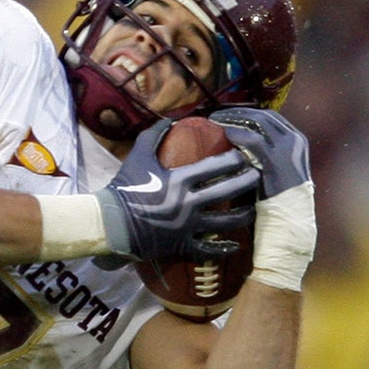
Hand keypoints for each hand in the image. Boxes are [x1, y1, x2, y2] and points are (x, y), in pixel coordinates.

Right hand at [95, 119, 259, 261]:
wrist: (110, 224)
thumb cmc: (124, 188)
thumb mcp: (138, 156)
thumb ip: (155, 135)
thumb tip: (171, 119)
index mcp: (179, 180)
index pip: (216, 166)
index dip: (235, 159)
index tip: (244, 155)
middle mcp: (188, 203)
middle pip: (228, 191)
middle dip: (247, 181)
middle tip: (259, 175)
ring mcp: (187, 227)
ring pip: (226, 222)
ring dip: (244, 215)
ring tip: (255, 209)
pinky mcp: (182, 245)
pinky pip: (209, 249)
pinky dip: (224, 248)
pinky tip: (236, 244)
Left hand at [210, 107, 310, 198]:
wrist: (289, 219)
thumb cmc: (276, 197)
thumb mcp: (275, 167)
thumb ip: (264, 152)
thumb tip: (239, 141)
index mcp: (297, 140)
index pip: (270, 117)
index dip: (248, 113)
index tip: (229, 114)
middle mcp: (295, 141)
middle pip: (263, 116)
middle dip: (239, 112)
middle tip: (217, 115)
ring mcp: (287, 150)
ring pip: (257, 123)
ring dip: (234, 119)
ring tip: (215, 120)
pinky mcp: (275, 162)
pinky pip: (253, 140)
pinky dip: (237, 134)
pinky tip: (224, 134)